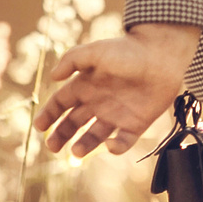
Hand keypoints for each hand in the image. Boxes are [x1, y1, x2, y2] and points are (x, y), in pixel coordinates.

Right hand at [36, 22, 200, 157]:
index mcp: (86, 85)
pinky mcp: (136, 123)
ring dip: (83, 145)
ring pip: (94, 136)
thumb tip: (53, 76)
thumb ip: (72, 59)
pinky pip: (122, 141)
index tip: (40, 127)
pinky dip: (115, 147)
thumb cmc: (129, 50)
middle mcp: (98, 101)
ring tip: (76, 151)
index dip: (49, 115)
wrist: (162, 54)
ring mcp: (117, 114)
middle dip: (60, 135)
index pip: (61, 103)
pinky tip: (109, 144)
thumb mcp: (96, 51)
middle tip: (52, 146)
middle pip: (73, 123)